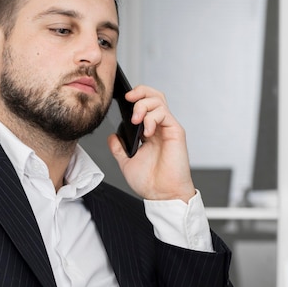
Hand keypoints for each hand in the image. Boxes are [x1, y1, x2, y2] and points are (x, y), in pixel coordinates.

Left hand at [108, 85, 195, 201]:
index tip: (122, 100)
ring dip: (143, 105)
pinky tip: (146, 132)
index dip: (135, 97)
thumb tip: (112, 136)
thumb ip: (119, 148)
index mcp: (149, 132)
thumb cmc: (150, 182)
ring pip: (159, 100)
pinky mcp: (176, 132)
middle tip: (128, 99)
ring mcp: (167, 128)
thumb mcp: (126, 163)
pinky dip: (152, 118)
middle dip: (140, 92)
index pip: (144, 104)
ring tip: (135, 120)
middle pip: (154, 96)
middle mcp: (159, 127)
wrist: (162, 194)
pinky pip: (164, 114)